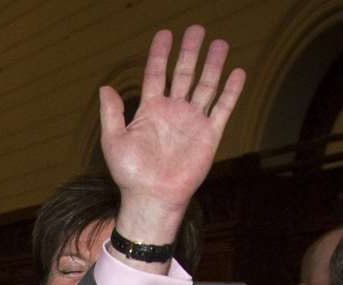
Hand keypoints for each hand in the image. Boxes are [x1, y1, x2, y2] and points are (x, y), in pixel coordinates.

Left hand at [100, 26, 244, 247]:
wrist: (153, 197)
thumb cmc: (130, 173)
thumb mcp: (114, 140)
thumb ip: (112, 113)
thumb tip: (105, 87)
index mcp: (150, 109)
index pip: (156, 74)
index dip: (160, 54)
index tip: (165, 34)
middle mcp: (173, 111)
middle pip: (183, 74)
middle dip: (190, 52)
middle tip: (196, 29)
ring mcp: (192, 121)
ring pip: (205, 86)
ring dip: (213, 65)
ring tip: (220, 43)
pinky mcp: (209, 134)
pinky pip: (222, 108)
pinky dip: (231, 91)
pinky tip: (237, 72)